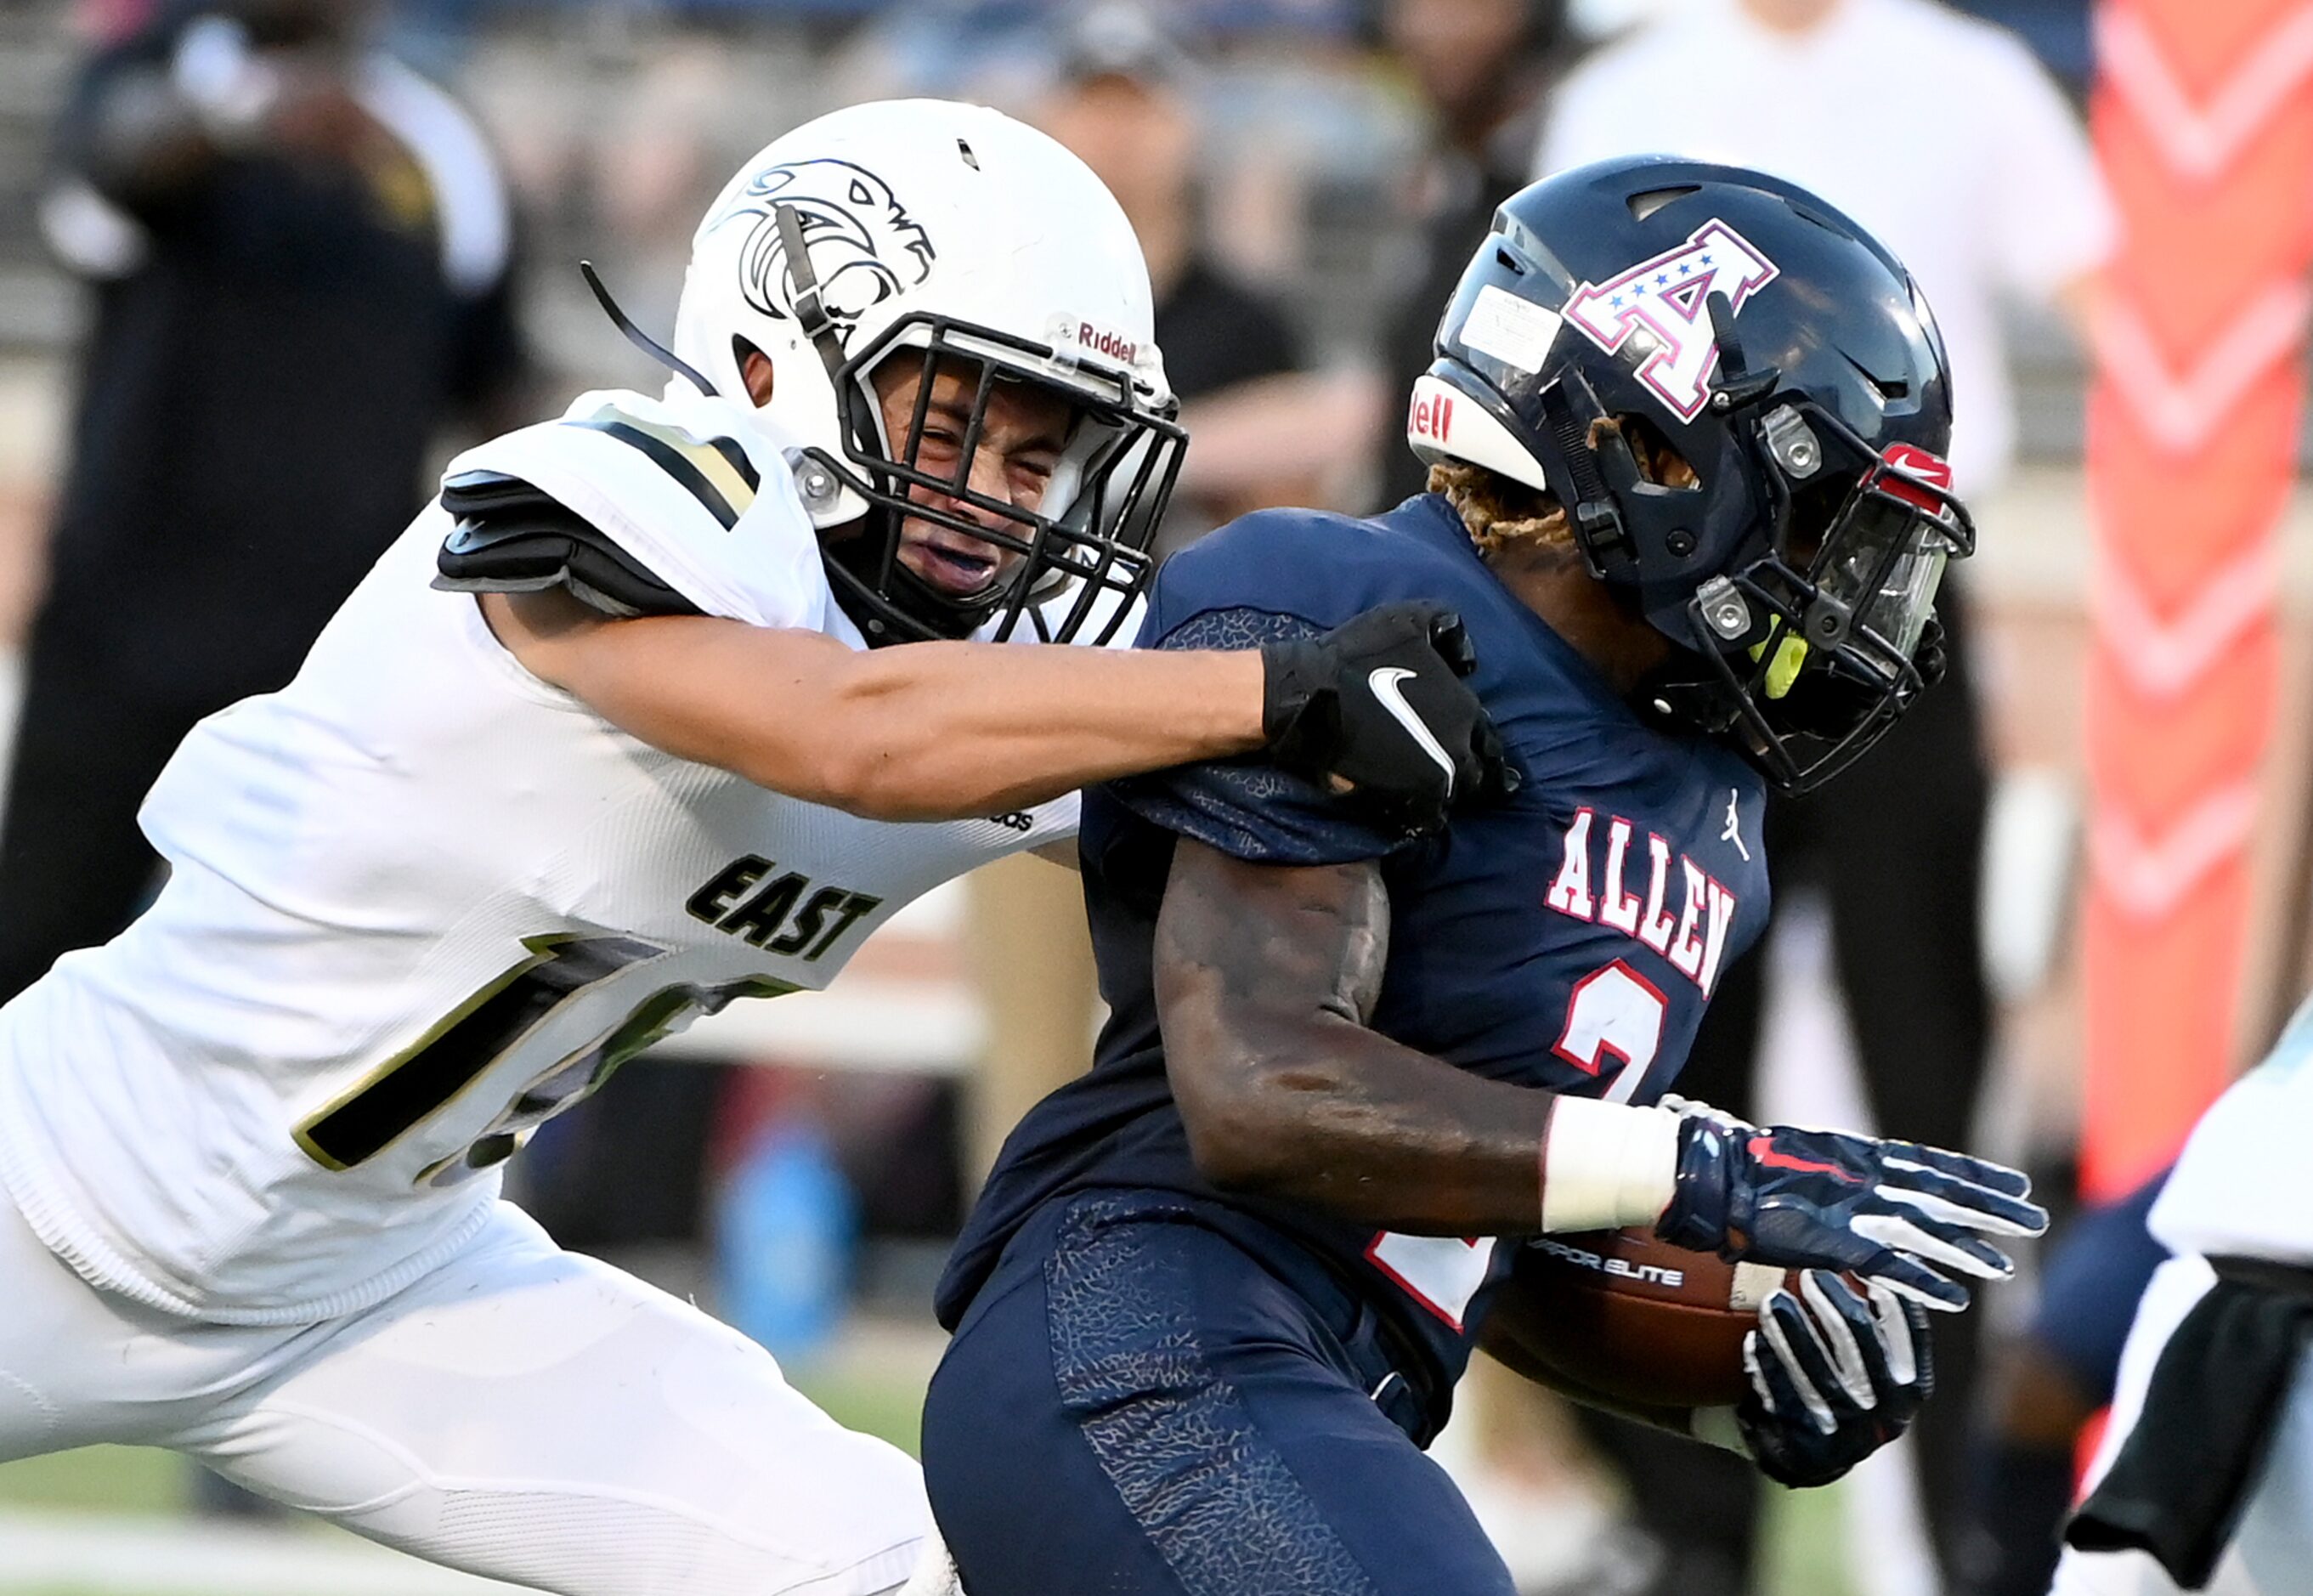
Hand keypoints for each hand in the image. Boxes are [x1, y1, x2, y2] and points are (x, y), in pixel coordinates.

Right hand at [1261, 602, 1517, 834]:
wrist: (1314, 694)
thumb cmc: (1358, 655)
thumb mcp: (1411, 619)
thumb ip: (1449, 629)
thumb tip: (1469, 662)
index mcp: (1466, 708)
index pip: (1488, 739)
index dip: (1482, 748)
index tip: (1476, 754)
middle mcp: (1461, 744)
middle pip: (1479, 772)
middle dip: (1472, 775)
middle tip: (1460, 778)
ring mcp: (1438, 773)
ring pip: (1455, 794)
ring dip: (1448, 794)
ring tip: (1436, 796)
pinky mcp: (1410, 795)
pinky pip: (1428, 816)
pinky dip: (1425, 816)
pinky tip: (1417, 815)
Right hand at [1655, 1118, 2046, 1310]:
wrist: (1712, 1175)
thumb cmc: (1746, 1164)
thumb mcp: (1806, 1158)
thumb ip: (1840, 1170)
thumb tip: (1860, 1174)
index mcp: (1860, 1154)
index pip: (1932, 1163)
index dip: (1976, 1174)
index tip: (2016, 1183)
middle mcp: (1866, 1178)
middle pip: (1942, 1193)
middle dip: (1990, 1208)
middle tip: (2035, 1220)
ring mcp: (1852, 1209)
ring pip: (1926, 1231)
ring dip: (1967, 1250)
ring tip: (2006, 1267)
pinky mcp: (1833, 1242)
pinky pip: (1889, 1266)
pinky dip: (1924, 1281)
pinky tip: (1956, 1298)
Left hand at [1732, 1272, 1930, 1487]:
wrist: (1809, 1454)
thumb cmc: (1843, 1387)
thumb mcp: (1874, 1365)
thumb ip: (1880, 1323)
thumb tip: (1882, 1249)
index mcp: (1912, 1387)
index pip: (1910, 1331)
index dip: (1886, 1293)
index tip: (1861, 1260)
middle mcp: (1888, 1413)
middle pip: (1859, 1340)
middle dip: (1831, 1302)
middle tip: (1809, 1274)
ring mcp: (1849, 1433)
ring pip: (1817, 1370)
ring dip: (1793, 1330)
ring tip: (1773, 1301)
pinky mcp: (1810, 1446)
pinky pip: (1784, 1396)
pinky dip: (1768, 1365)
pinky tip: (1754, 1340)